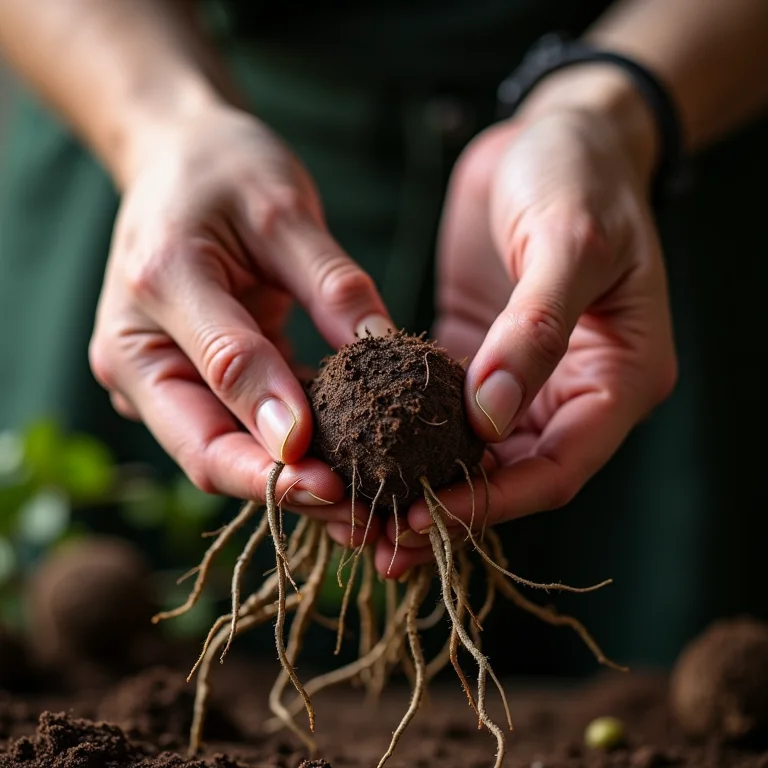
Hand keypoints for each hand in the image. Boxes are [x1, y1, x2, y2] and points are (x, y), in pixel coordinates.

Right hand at [89, 102, 391, 516]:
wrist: (179, 163)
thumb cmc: (227, 172)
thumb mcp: (284, 207)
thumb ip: (332, 284)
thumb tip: (383, 357)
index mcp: (157, 289)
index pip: (220, 376)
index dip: (277, 429)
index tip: (334, 472)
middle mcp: (138, 351)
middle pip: (203, 447)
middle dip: (281, 489)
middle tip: (356, 513)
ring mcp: (156, 377)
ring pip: (218, 456)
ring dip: (288, 489)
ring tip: (359, 511)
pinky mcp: (185, 387)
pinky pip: (233, 436)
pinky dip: (284, 462)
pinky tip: (340, 476)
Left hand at [375, 67, 677, 575]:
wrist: (553, 134)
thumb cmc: (579, 176)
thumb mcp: (568, 241)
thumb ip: (535, 330)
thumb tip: (487, 419)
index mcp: (619, 379)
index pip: (558, 466)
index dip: (494, 501)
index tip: (425, 515)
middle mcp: (573, 393)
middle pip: (511, 478)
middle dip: (448, 512)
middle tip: (377, 541)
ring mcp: (523, 380)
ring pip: (472, 457)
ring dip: (419, 488)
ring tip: (358, 519)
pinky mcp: (478, 359)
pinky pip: (440, 412)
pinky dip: (404, 439)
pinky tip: (358, 455)